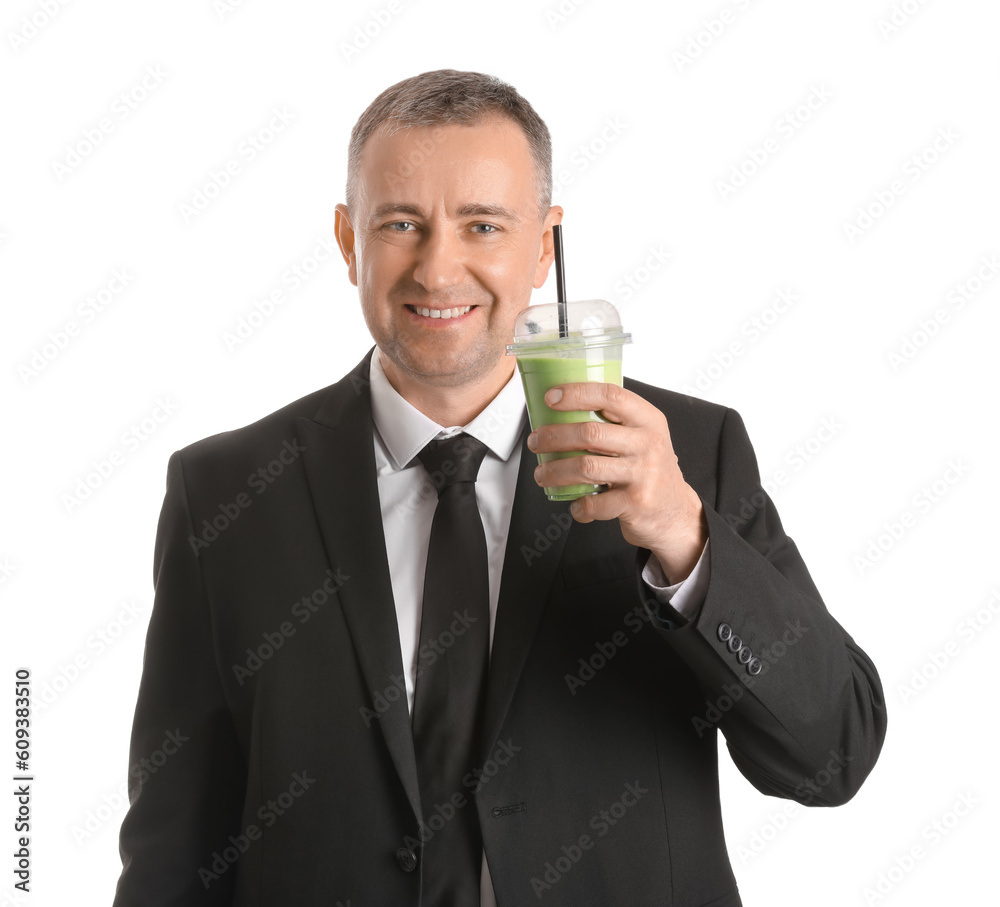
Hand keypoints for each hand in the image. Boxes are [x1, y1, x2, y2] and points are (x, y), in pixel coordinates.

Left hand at [526, 382, 706, 582]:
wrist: (676, 512)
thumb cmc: (649, 470)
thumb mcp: (643, 437)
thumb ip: (614, 423)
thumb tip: (560, 411)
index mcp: (648, 420)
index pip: (611, 396)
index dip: (577, 393)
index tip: (550, 398)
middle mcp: (648, 443)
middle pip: (590, 433)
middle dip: (553, 437)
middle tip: (536, 442)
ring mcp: (644, 474)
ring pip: (586, 467)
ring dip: (555, 471)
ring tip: (542, 474)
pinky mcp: (636, 503)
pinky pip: (594, 503)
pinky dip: (578, 506)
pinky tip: (575, 505)